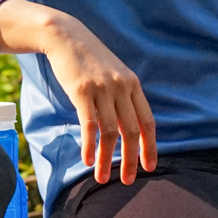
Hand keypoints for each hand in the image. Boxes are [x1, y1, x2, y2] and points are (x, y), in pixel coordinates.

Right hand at [3, 2, 155, 184]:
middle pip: (132, 130)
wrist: (66, 36)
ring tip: (101, 177)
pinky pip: (89, 124)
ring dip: (106, 159)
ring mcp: (102, 88)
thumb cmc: (89, 59)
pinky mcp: (82, 91)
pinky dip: (90, 145)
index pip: (147, 121)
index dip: (150, 146)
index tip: (149, 167)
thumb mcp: (114, 74)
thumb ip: (122, 97)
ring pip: (110, 132)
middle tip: (127, 180)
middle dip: (130, 159)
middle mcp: (121, 87)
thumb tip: (128, 127)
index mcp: (132, 85)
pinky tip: (87, 160)